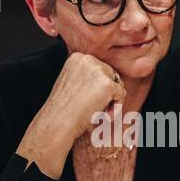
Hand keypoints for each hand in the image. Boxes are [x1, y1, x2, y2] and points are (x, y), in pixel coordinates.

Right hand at [17, 53, 123, 178]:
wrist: (57, 123)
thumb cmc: (63, 110)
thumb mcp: (71, 84)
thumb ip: (87, 77)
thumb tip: (110, 80)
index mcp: (77, 58)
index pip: (100, 69)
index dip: (98, 88)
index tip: (89, 101)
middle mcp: (88, 60)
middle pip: (111, 75)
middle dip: (107, 94)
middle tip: (96, 109)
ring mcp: (98, 71)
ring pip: (118, 84)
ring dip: (112, 101)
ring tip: (99, 113)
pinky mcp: (107, 84)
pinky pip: (121, 94)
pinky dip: (116, 108)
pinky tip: (103, 116)